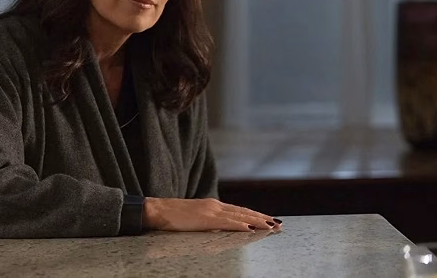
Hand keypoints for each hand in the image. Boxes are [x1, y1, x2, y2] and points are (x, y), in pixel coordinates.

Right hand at [142, 197, 280, 231]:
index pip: (239, 211)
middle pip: (244, 212)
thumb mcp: (195, 219)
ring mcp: (210, 211)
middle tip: (279, 224)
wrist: (157, 210)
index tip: (270, 220)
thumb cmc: (173, 217)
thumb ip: (209, 222)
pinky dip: (240, 224)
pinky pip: (226, 222)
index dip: (255, 215)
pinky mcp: (204, 218)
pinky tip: (250, 228)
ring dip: (257, 220)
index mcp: (213, 206)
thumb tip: (222, 231)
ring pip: (239, 215)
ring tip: (271, 226)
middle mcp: (215, 206)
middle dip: (262, 218)